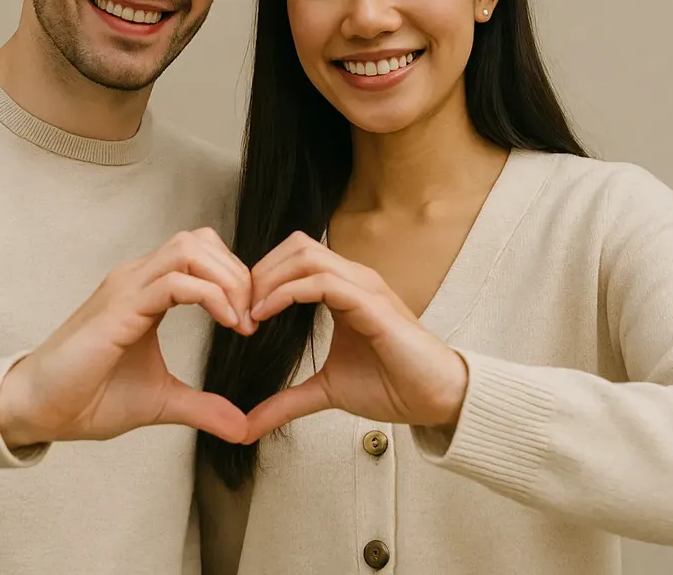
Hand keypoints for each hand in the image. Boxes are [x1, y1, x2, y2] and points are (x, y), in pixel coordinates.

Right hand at [0, 228, 254, 447]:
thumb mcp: (162, 402)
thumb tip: (243, 427)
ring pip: (191, 249)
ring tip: (241, 320)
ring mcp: (127, 288)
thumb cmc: (89, 397)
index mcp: (146, 290)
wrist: (40, 411)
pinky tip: (227, 323)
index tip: (252, 321)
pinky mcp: (120, 308)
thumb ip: (203, 407)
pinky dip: (212, 296)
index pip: (201, 253)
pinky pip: (176, 282)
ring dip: (229, 279)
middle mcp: (137, 278)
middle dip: (239, 273)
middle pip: (201, 240)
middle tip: (253, 317)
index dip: (236, 278)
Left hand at [243, 231, 468, 442]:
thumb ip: (287, 401)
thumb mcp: (326, 391)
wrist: (435, 399)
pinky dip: (287, 293)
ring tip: (250, 312)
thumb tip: (248, 425)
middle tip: (238, 308)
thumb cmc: (392, 385)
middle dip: (260, 272)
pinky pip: (323, 282)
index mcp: (344, 289)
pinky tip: (266, 314)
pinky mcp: (371, 304)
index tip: (238, 311)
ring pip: (306, 255)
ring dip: (269, 279)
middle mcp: (354, 279)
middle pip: (296, 246)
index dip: (261, 277)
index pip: (294, 257)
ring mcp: (364, 287)